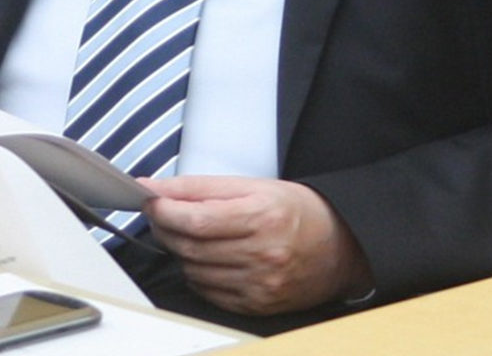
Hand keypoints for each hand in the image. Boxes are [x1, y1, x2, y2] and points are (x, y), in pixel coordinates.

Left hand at [141, 176, 371, 315]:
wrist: (341, 247)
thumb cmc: (297, 212)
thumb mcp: (252, 186)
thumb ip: (200, 187)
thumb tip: (156, 188)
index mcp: (262, 216)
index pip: (196, 219)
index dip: (164, 210)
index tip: (150, 200)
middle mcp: (264, 254)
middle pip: (191, 246)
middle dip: (166, 228)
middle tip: (161, 214)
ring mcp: (261, 284)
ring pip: (195, 271)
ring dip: (181, 252)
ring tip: (190, 234)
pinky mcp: (258, 305)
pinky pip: (209, 293)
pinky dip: (198, 275)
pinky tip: (208, 259)